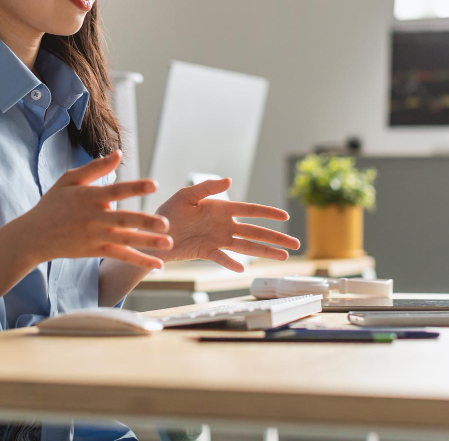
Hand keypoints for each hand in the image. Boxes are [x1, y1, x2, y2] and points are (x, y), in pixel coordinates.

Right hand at [24, 150, 171, 268]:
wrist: (34, 235)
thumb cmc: (54, 203)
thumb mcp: (70, 180)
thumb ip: (95, 168)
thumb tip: (119, 153)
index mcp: (89, 196)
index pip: (116, 191)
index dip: (135, 187)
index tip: (154, 185)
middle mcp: (94, 217)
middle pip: (124, 219)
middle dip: (145, 222)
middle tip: (165, 223)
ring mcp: (96, 236)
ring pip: (125, 240)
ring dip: (148, 243)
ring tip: (168, 243)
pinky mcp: (96, 251)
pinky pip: (121, 256)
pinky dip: (140, 260)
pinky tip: (158, 264)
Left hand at [153, 178, 300, 271]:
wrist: (153, 233)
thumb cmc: (169, 210)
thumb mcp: (186, 195)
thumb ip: (207, 187)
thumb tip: (229, 179)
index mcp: (221, 208)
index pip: (250, 210)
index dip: (268, 213)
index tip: (285, 217)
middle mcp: (223, 225)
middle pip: (255, 231)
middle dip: (276, 237)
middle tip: (295, 244)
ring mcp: (217, 239)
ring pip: (246, 246)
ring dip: (264, 251)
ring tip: (283, 257)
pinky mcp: (206, 252)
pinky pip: (222, 258)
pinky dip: (231, 263)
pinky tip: (242, 269)